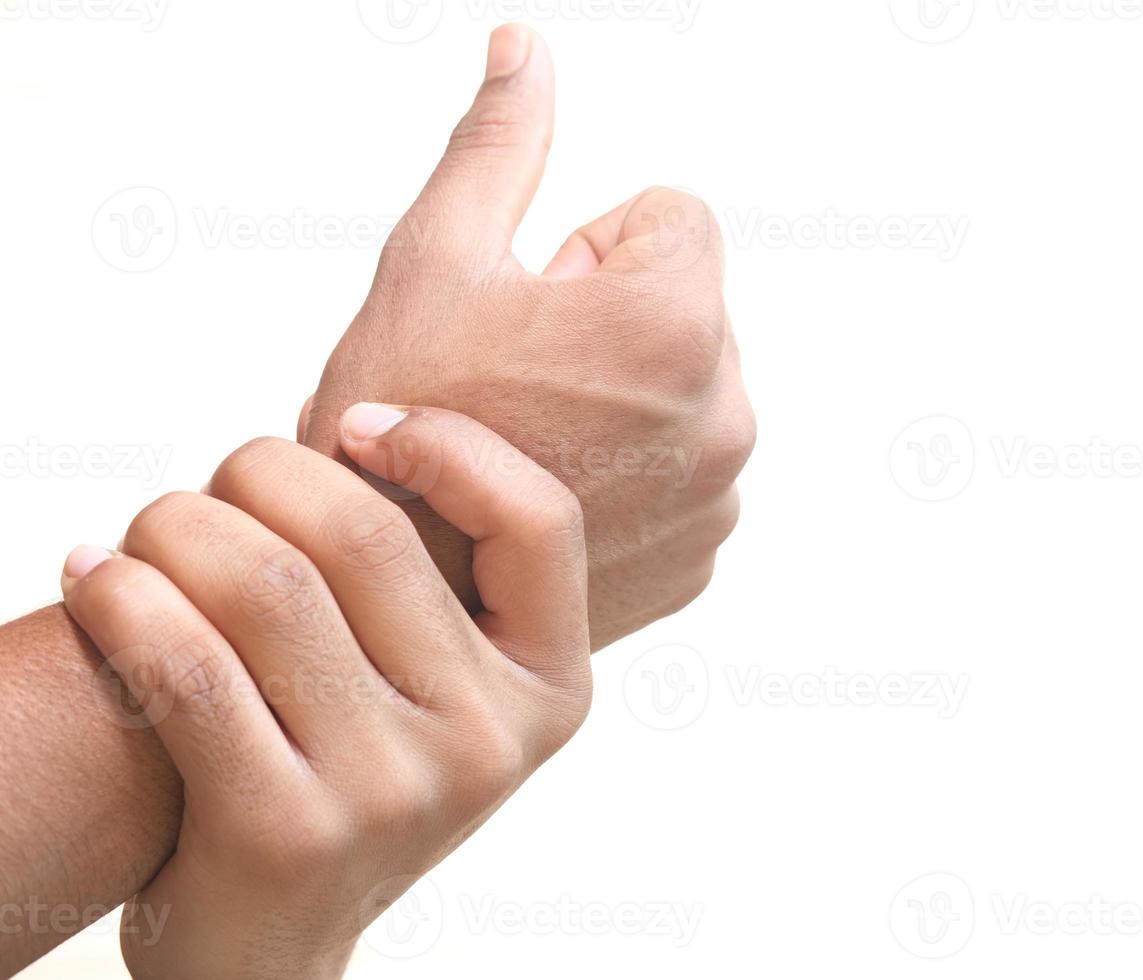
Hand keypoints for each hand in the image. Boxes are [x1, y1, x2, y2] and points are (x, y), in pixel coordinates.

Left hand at [59, 405, 591, 978]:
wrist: (275, 943)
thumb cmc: (348, 771)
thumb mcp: (439, 689)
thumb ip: (428, 580)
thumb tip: (346, 434)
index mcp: (549, 688)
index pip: (540, 519)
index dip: (450, 445)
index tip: (354, 430)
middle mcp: (489, 740)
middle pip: (366, 534)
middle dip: (259, 474)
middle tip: (212, 489)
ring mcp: (395, 791)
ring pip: (266, 583)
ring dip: (174, 527)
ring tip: (145, 536)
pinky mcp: (285, 831)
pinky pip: (187, 663)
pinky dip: (122, 598)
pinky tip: (95, 581)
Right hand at [303, 24, 754, 650]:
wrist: (372, 592)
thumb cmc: (394, 418)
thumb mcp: (436, 258)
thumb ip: (500, 143)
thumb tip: (525, 48)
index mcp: (678, 323)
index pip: (675, 219)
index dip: (588, 250)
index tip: (531, 310)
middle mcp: (728, 415)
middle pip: (688, 307)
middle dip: (612, 322)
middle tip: (521, 381)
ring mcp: (720, 498)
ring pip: (687, 392)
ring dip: (627, 399)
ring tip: (532, 441)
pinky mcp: (701, 556)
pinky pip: (685, 473)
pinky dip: (636, 474)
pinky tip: (556, 493)